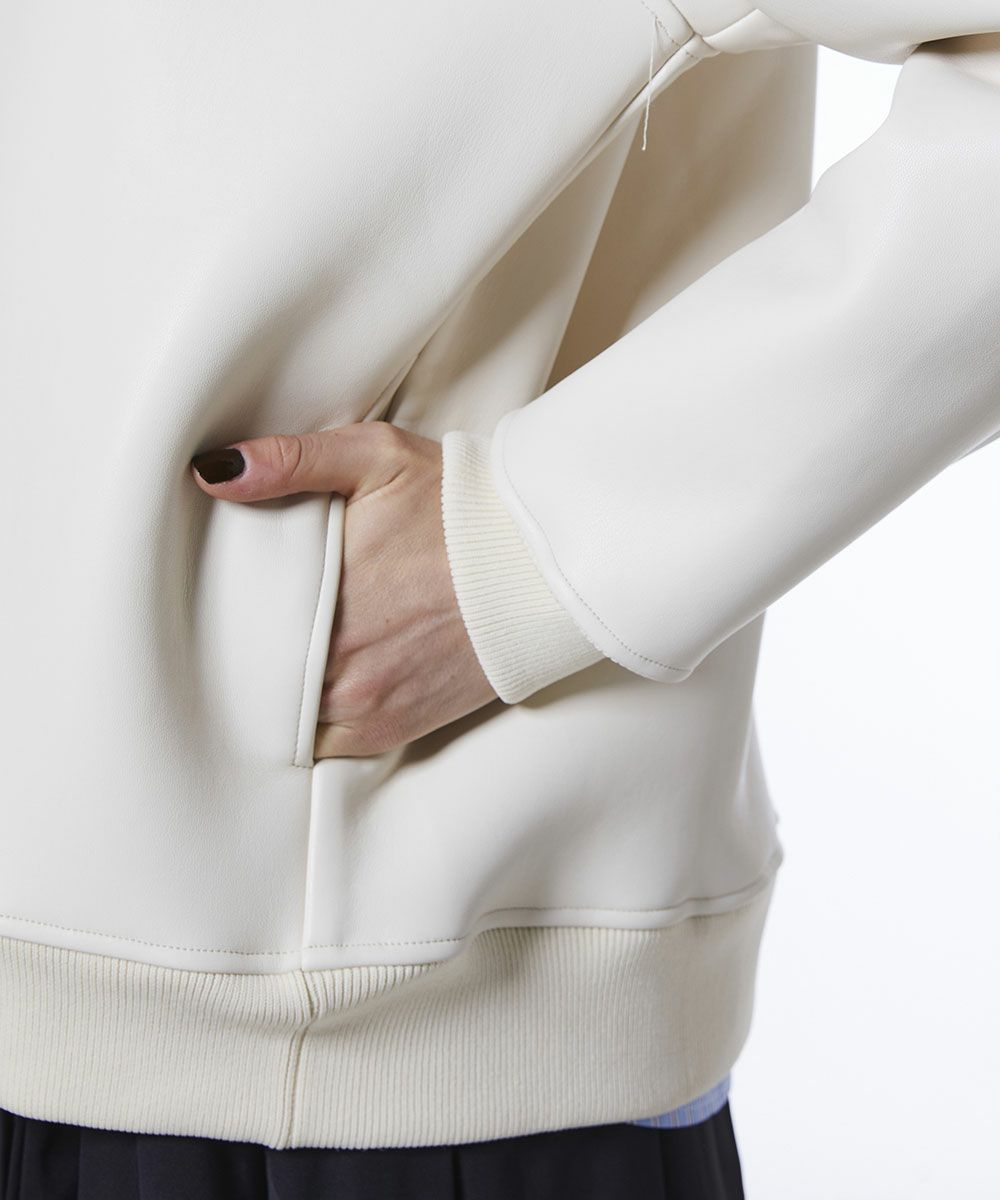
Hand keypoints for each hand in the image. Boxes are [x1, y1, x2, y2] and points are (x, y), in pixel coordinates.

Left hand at [190, 421, 499, 756]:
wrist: (541, 563)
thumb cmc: (461, 508)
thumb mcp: (377, 458)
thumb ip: (291, 459)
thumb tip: (213, 473)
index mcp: (324, 601)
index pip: (237, 626)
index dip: (222, 616)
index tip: (218, 600)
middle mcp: (340, 668)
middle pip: (256, 676)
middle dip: (243, 656)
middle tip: (231, 632)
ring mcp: (366, 707)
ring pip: (286, 716)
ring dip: (275, 694)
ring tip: (266, 662)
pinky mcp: (393, 729)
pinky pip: (326, 745)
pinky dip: (311, 725)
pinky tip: (308, 693)